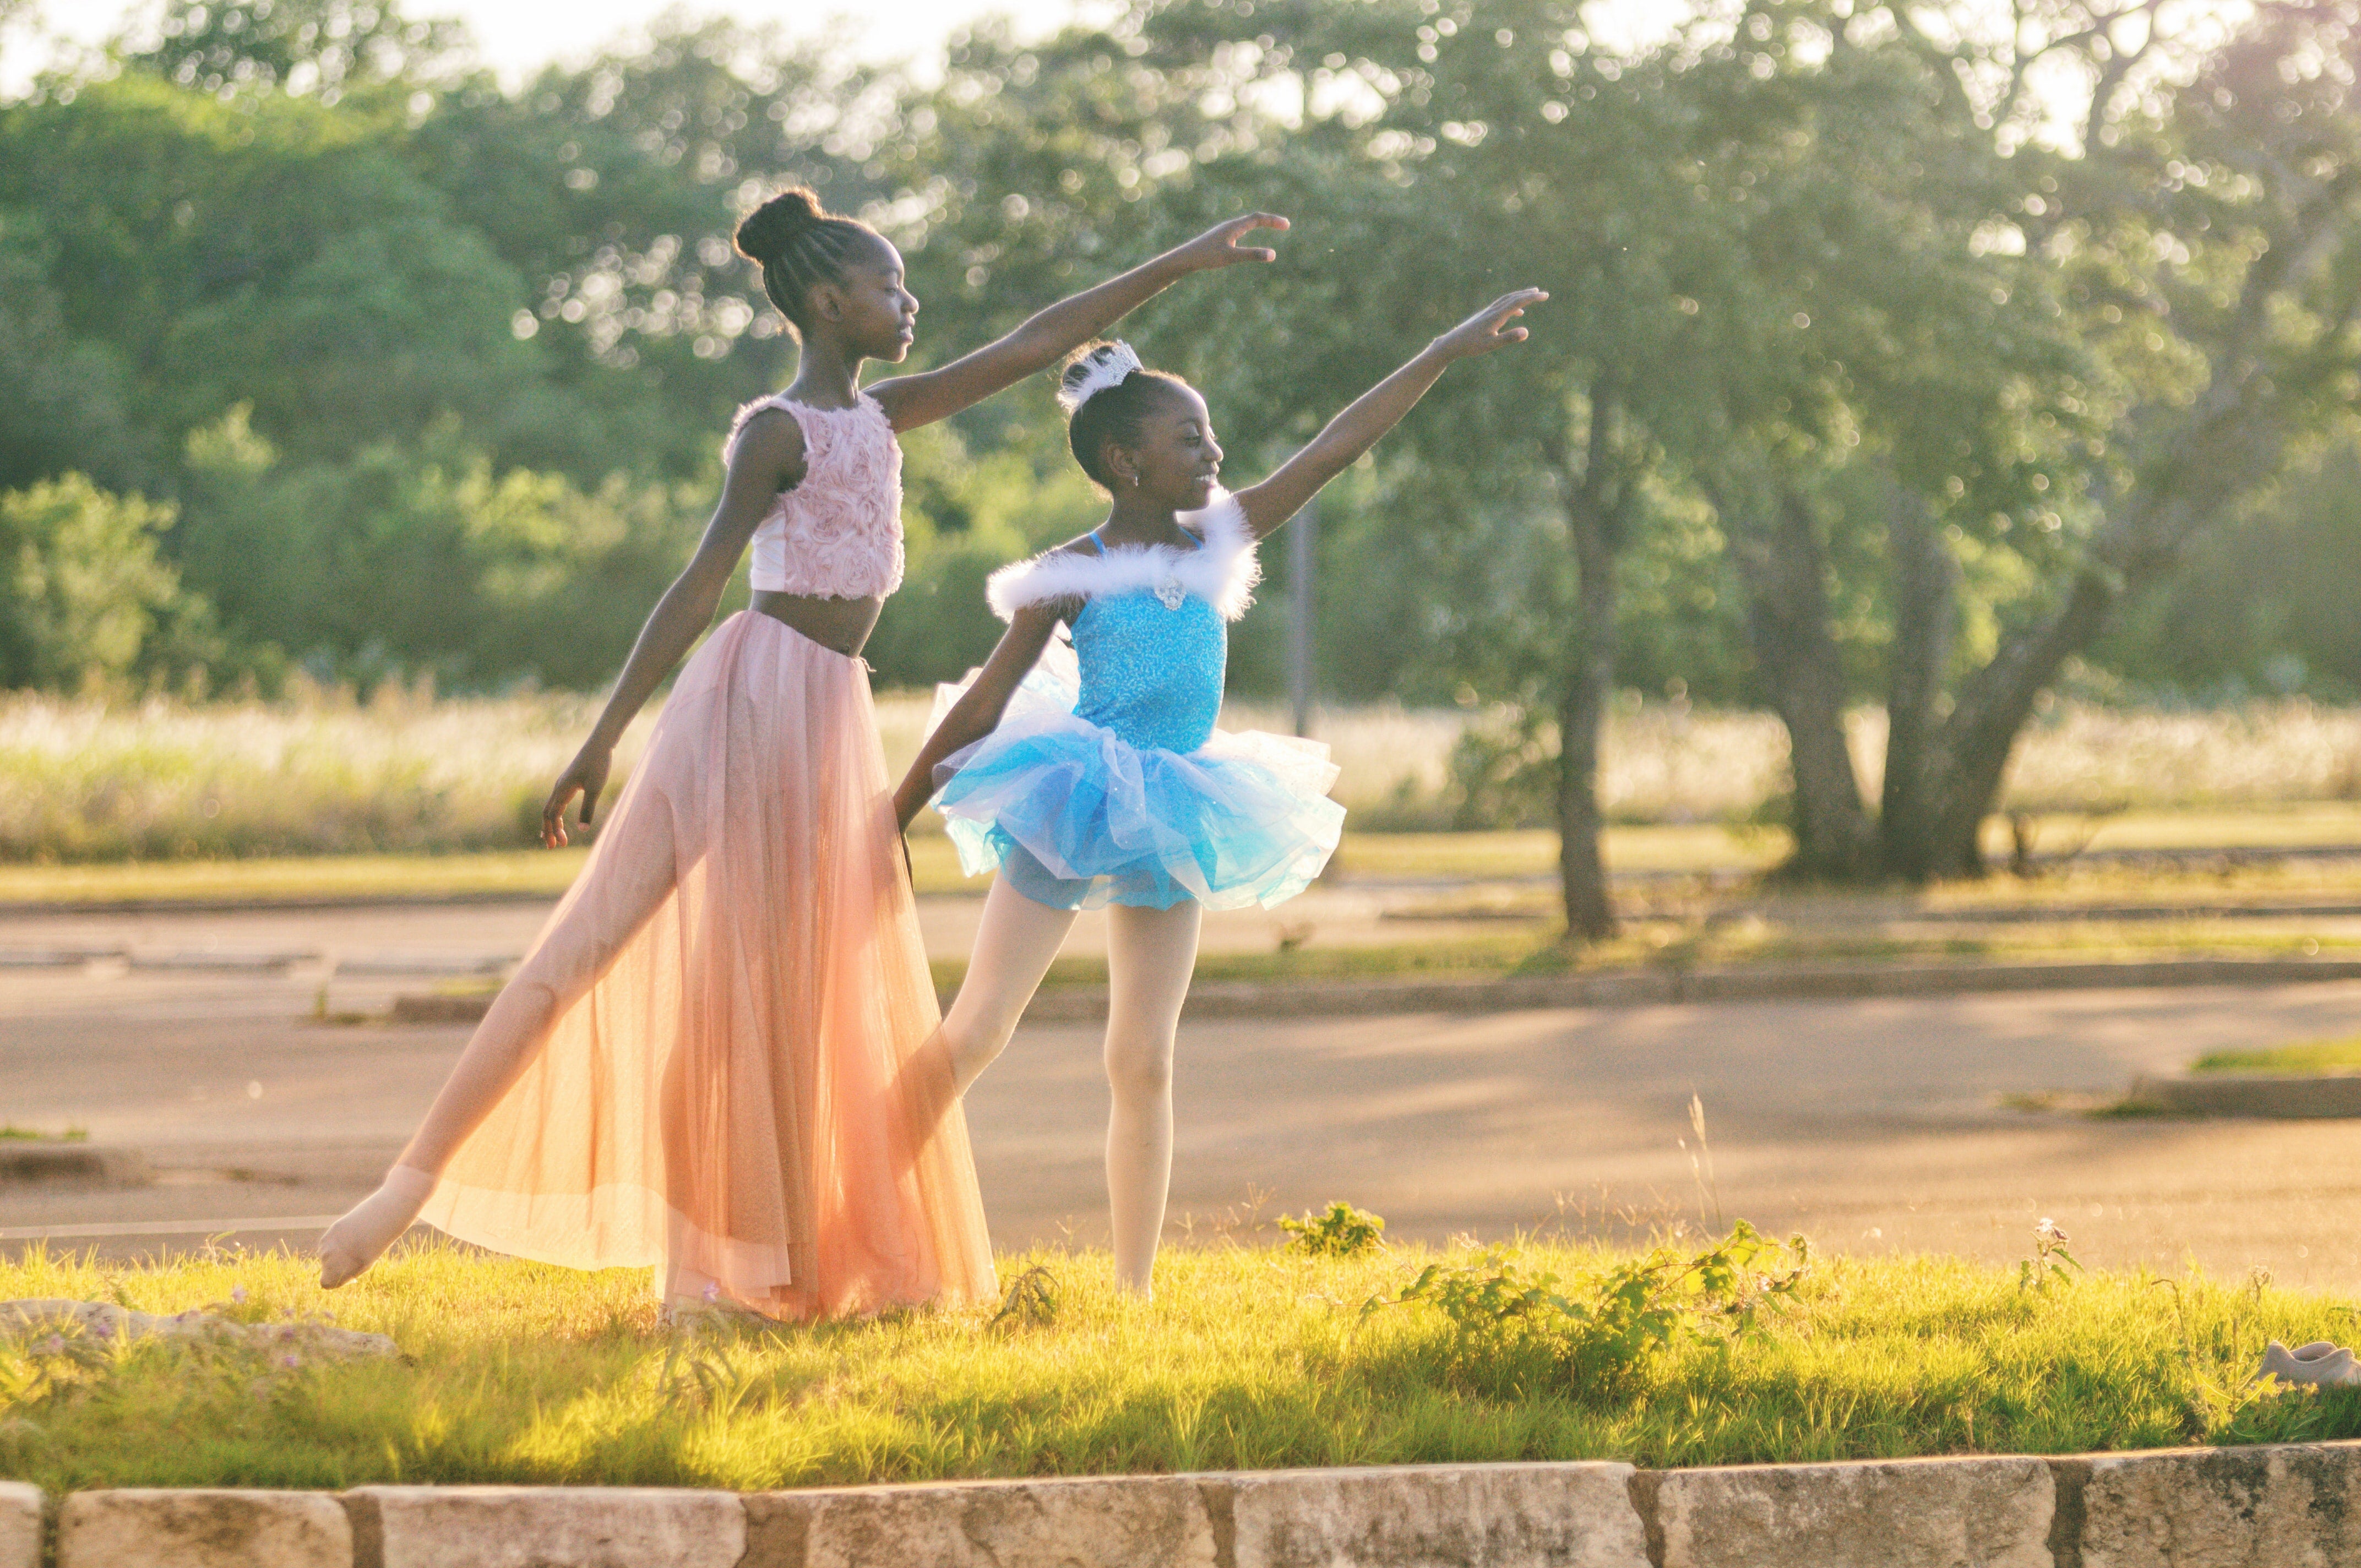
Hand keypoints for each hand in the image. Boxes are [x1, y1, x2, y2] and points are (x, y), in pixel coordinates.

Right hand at [542, 741, 613, 847]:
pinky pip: (557, 801)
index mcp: (562, 790)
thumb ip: (587, 809)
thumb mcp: (595, 789)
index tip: (560, 845)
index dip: (554, 831)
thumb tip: (581, 830)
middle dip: (549, 830)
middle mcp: (558, 787)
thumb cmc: (598, 765)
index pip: (551, 815)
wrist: (600, 744)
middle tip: (552, 847)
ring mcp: (562, 784)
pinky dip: (556, 813)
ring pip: (551, 807)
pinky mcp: (569, 781)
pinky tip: (560, 817)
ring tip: (556, 837)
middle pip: (547, 813)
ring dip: (552, 823)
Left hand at [1171, 212, 1289, 271]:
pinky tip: (1247, 233)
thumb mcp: (1231, 256)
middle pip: (1254, 218)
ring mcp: (1225, 231)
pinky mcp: (1220, 237)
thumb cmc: (1207, 256)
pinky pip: (1240, 228)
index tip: (1287, 225)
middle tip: (1285, 225)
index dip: (1273, 221)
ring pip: (1246, 222)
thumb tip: (1273, 254)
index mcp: (1234, 226)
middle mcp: (1230, 225)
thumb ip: (1252, 255)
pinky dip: (1251, 228)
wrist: (1186, 258)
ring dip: (1261, 221)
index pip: (1258, 218)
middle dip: (1270, 220)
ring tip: (1272, 225)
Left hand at [1429, 288, 1547, 360]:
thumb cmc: (1470, 346)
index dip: (1532, 298)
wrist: (1451, 343)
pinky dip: (1513, 305)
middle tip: (1543, 293)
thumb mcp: (1491, 345)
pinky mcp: (1484, 316)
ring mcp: (1487, 312)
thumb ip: (1508, 338)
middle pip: (1513, 298)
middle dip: (1529, 295)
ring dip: (1520, 296)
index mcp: (1496, 316)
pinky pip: (1501, 306)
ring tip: (1532, 294)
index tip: (1545, 295)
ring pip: (1507, 300)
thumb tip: (1526, 332)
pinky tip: (1518, 313)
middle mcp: (1492, 311)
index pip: (1518, 302)